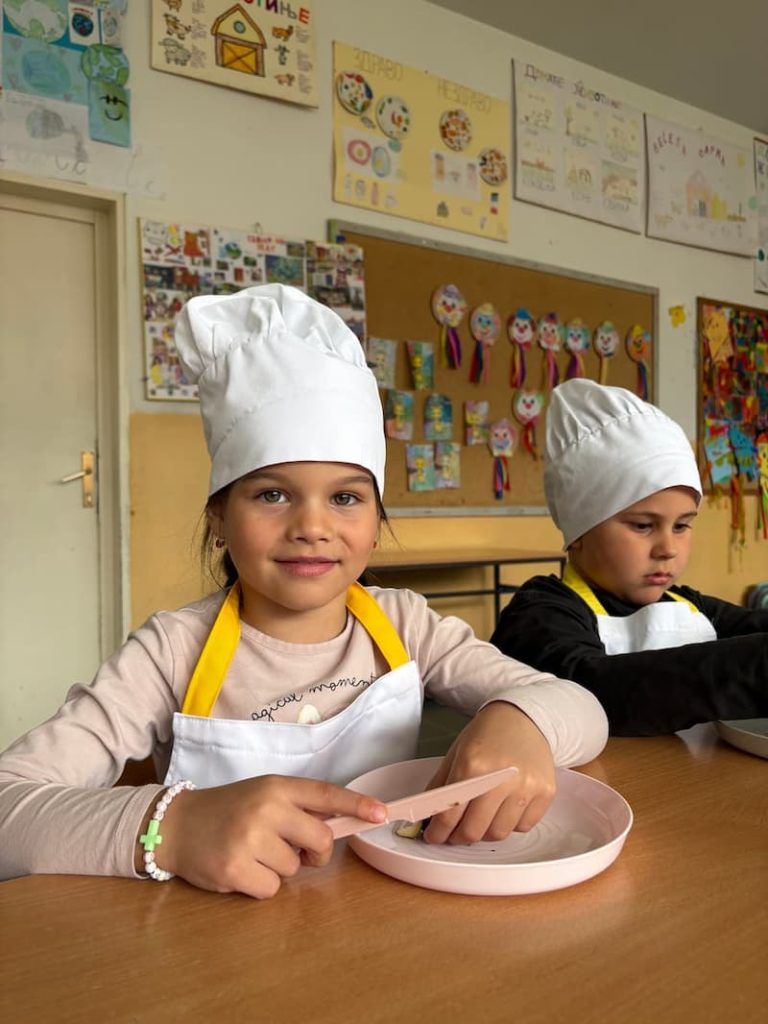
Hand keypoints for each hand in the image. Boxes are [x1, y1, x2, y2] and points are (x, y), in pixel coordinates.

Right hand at [143, 776, 385, 898]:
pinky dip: (261, 886)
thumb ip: (296, 807)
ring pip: (295, 868)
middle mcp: (266, 808)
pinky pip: (272, 889)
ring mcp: (250, 839)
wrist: (178, 825)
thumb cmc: (229, 810)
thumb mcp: (263, 795)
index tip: (381, 813)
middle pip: (320, 839)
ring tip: (253, 852)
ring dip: (280, 868)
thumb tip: (336, 827)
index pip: (325, 793)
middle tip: (293, 848)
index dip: (356, 804)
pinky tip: (242, 870)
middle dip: (315, 851)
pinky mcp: (235, 869)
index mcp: (276, 786)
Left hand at [423, 701, 555, 845]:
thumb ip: (441, 786)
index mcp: (472, 766)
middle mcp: (501, 779)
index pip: (450, 815)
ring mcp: (526, 787)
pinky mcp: (545, 793)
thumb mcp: (456, 753)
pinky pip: (523, 827)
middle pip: (475, 831)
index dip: (438, 832)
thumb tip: (428, 817)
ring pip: (499, 833)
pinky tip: (504, 809)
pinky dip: (510, 825)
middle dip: (459, 837)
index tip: (434, 837)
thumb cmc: (487, 734)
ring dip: (485, 833)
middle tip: (454, 833)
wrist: (523, 717)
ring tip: (480, 819)